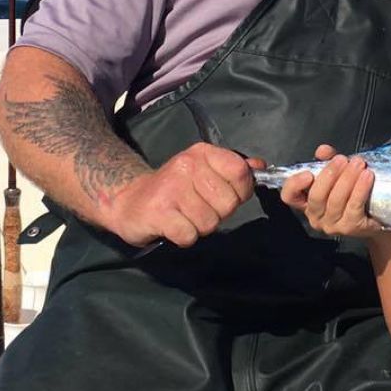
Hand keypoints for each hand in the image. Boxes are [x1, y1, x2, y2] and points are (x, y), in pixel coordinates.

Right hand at [105, 142, 264, 247]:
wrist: (129, 201)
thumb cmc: (175, 189)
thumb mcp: (204, 171)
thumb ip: (234, 169)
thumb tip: (261, 167)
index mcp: (202, 153)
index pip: (241, 173)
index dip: (240, 192)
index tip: (224, 195)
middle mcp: (187, 165)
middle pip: (228, 203)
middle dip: (218, 213)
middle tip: (198, 208)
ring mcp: (172, 188)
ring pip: (210, 223)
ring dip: (199, 226)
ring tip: (184, 216)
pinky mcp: (159, 212)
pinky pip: (190, 235)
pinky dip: (184, 237)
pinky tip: (173, 226)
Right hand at [281, 146, 386, 239]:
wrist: (375, 213)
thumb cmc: (352, 192)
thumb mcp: (337, 173)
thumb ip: (327, 160)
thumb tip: (323, 150)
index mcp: (306, 202)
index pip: (289, 196)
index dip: (294, 185)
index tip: (308, 173)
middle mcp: (316, 216)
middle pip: (316, 196)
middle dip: (330, 174)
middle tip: (342, 160)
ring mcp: (332, 225)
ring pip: (336, 200)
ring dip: (348, 178)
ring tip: (358, 164)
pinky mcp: (350, 227)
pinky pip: (354, 206)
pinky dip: (360, 189)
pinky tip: (367, 176)